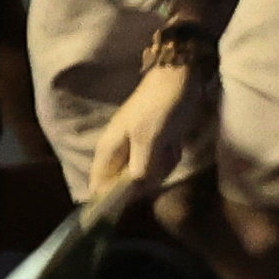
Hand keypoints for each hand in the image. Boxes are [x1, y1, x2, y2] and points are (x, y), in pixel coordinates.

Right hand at [84, 60, 211, 207]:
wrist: (179, 78)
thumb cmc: (161, 107)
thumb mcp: (150, 140)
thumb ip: (139, 169)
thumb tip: (131, 191)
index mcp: (109, 149)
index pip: (98, 186)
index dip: (111, 199)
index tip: (132, 200)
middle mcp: (119, 151)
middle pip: (127, 184)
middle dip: (148, 177)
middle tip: (159, 157)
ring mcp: (137, 147)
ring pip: (147, 175)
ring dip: (162, 165)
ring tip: (168, 145)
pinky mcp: (154, 144)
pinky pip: (160, 163)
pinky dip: (169, 155)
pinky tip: (175, 143)